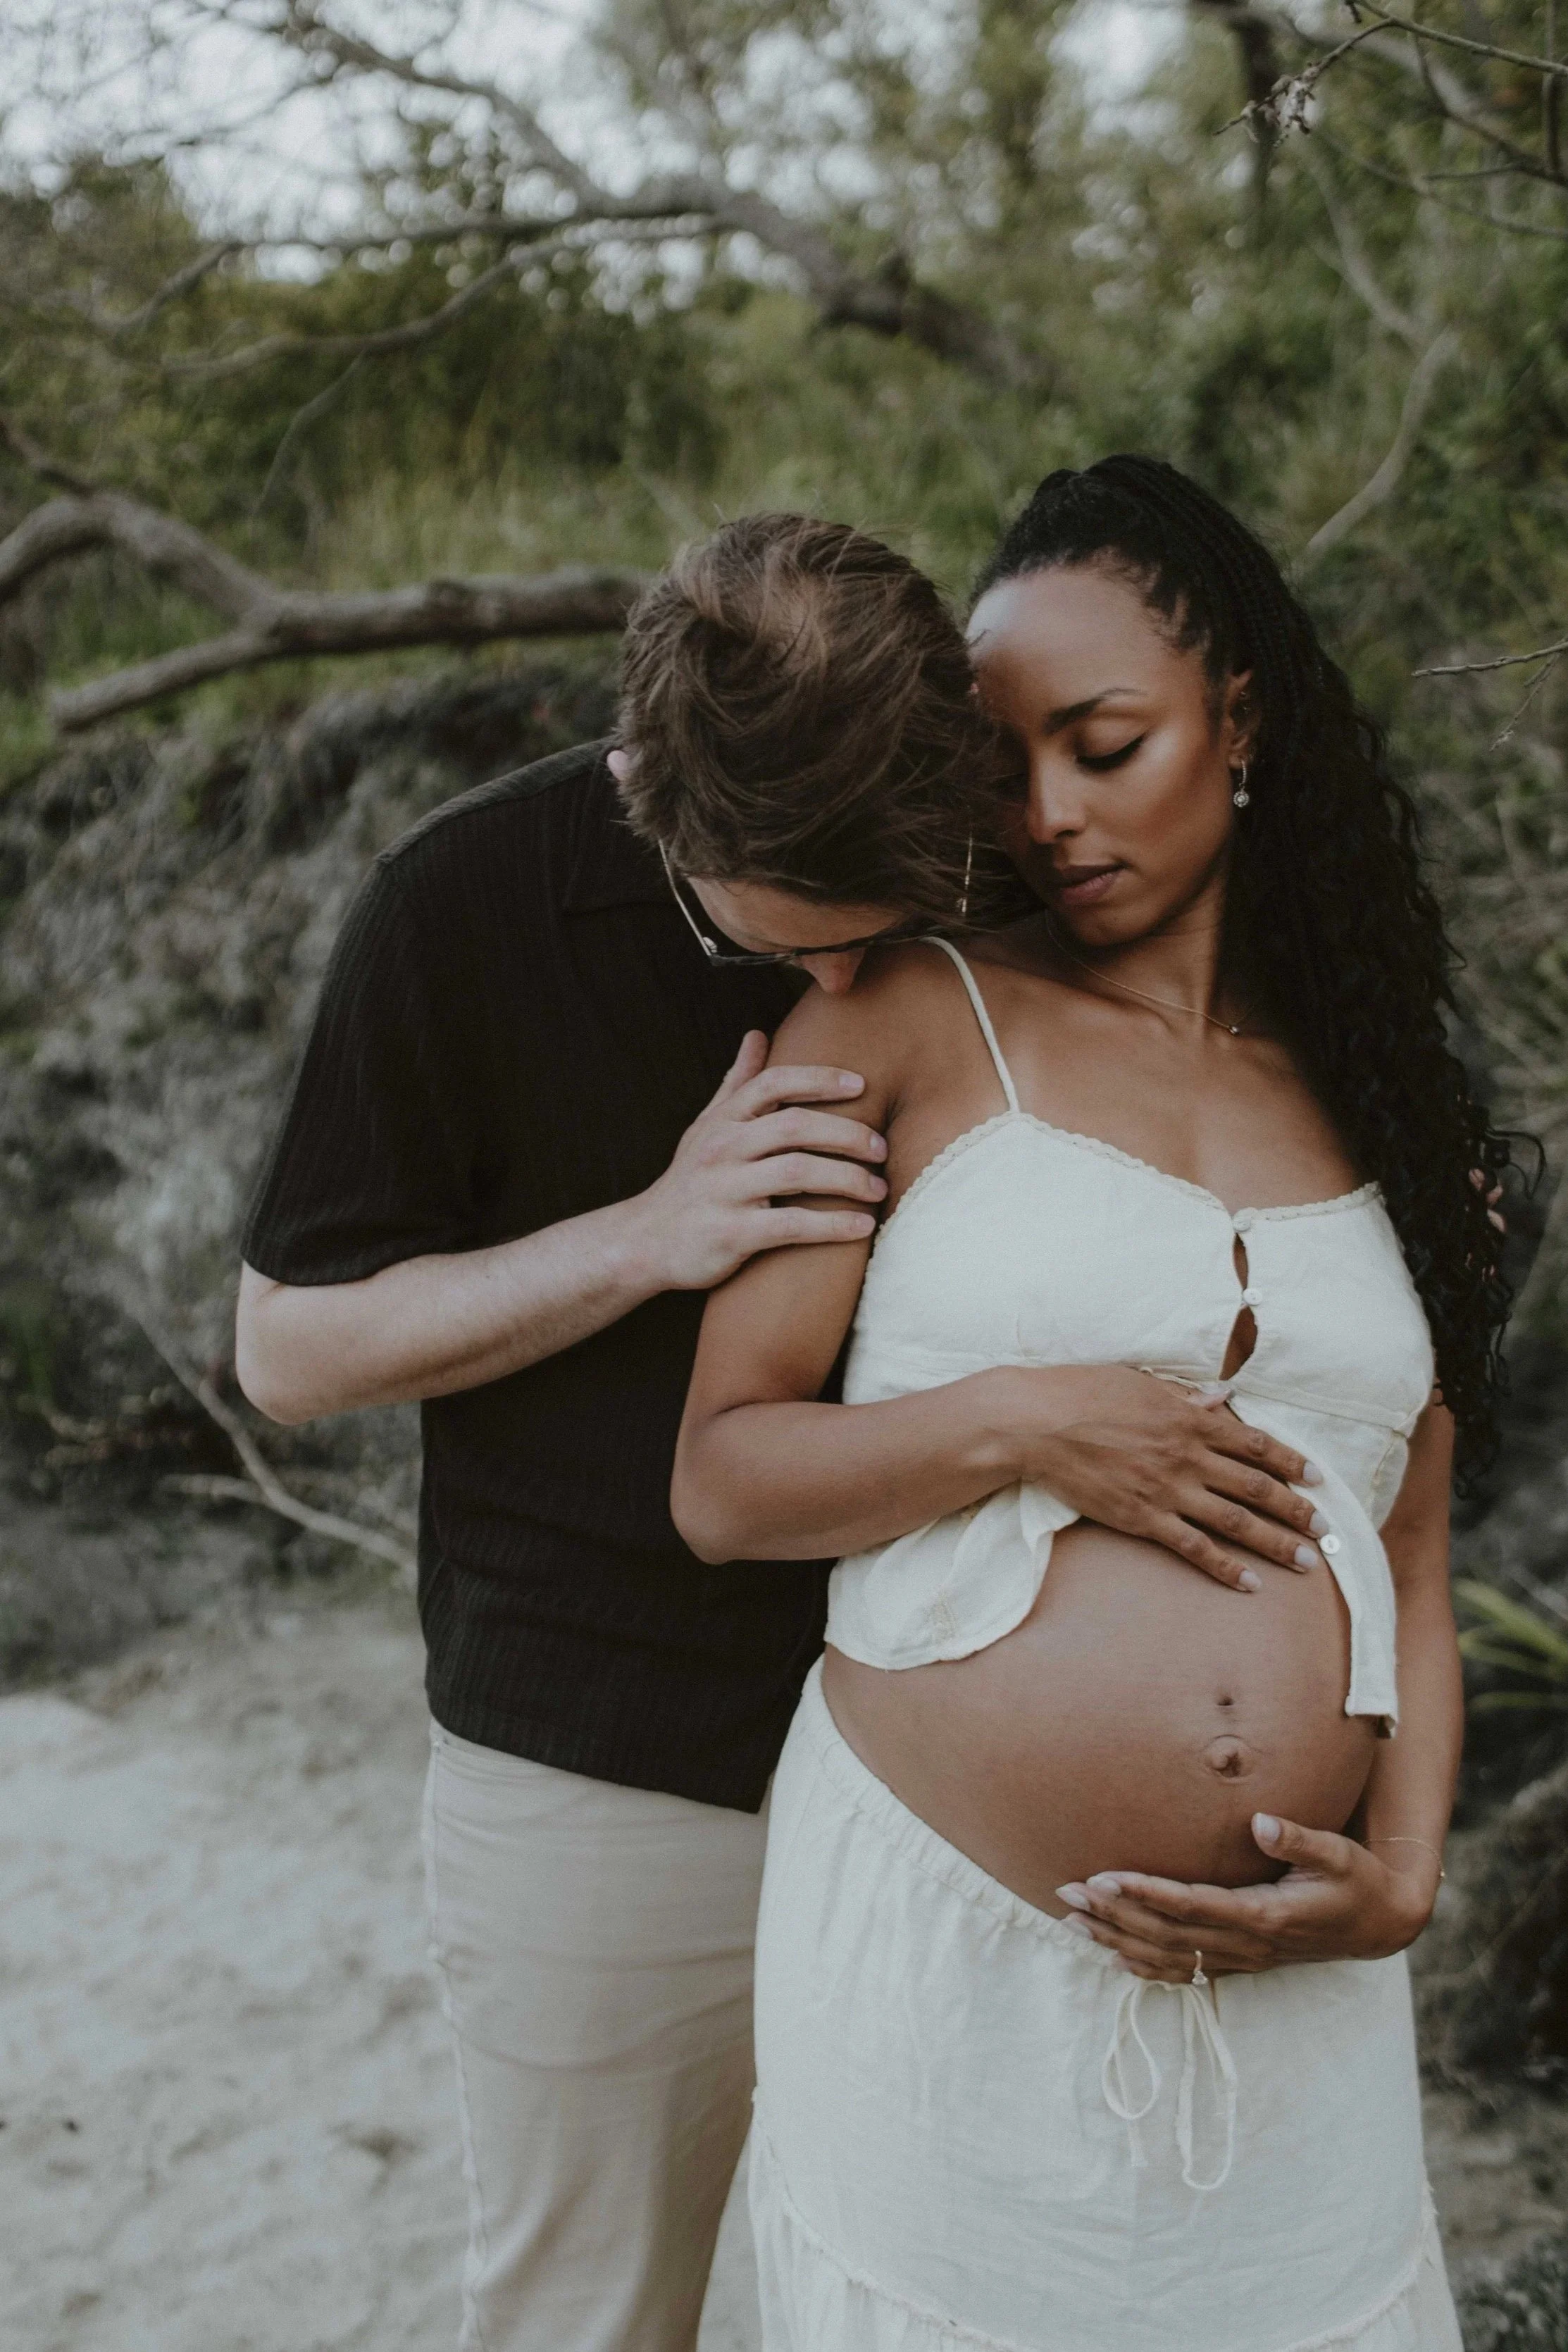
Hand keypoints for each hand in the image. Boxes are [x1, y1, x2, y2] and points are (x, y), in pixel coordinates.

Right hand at [628, 1031, 886, 1289]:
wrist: (645, 1243)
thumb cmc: (689, 1182)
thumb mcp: (707, 1127)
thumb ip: (736, 1083)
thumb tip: (757, 1035)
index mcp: (723, 1121)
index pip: (774, 1084)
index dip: (820, 1079)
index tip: (861, 1085)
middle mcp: (722, 1150)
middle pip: (795, 1126)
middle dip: (847, 1133)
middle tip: (881, 1148)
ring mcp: (725, 1191)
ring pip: (799, 1172)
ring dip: (849, 1179)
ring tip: (880, 1189)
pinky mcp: (732, 1233)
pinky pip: (793, 1224)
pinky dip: (833, 1225)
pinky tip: (862, 1226)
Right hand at [1011, 1365, 1328, 1591]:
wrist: (1037, 1424)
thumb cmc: (1082, 1393)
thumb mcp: (1140, 1382)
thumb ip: (1184, 1396)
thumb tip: (1221, 1398)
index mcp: (1189, 1418)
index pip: (1255, 1443)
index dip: (1291, 1462)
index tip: (1318, 1479)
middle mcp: (1187, 1456)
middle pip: (1256, 1487)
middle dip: (1296, 1510)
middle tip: (1325, 1529)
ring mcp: (1167, 1490)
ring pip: (1235, 1522)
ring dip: (1276, 1543)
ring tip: (1305, 1561)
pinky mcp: (1142, 1518)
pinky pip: (1193, 1548)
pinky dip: (1225, 1568)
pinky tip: (1251, 1583)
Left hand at [1056, 1812, 1440, 1981]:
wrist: (1379, 1925)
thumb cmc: (1357, 1881)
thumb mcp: (1339, 1853)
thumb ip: (1300, 1840)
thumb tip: (1261, 1822)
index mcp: (1266, 1916)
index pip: (1193, 1906)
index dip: (1147, 1892)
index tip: (1106, 1876)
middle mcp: (1248, 1944)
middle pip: (1168, 1934)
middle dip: (1115, 1914)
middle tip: (1067, 1892)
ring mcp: (1243, 1959)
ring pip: (1169, 1957)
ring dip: (1119, 1940)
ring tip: (1073, 1922)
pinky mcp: (1242, 1963)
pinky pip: (1186, 1973)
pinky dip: (1146, 1968)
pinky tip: (1112, 1957)